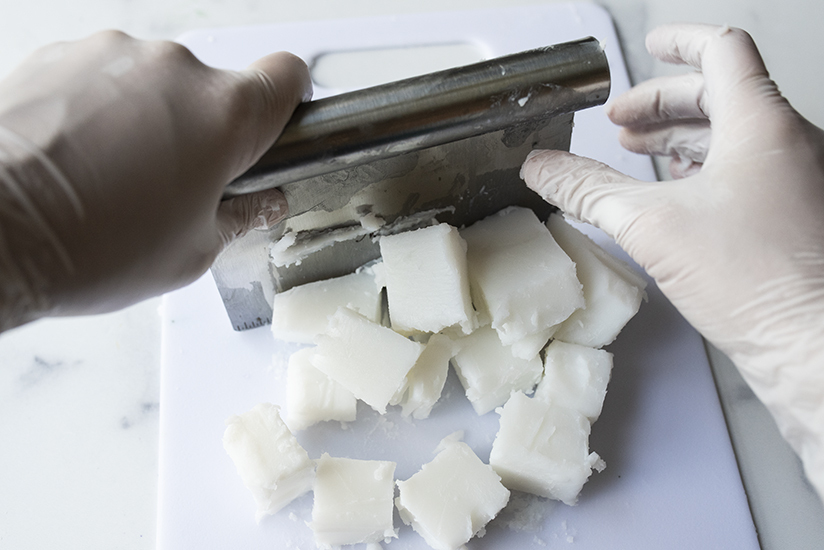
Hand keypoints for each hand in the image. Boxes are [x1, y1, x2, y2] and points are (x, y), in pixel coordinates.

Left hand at [0, 31, 310, 328]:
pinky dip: (102, 111)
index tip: (270, 129)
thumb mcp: (194, 253)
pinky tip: (81, 160)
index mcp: (226, 115)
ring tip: (118, 178)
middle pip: (216, 90)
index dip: (286, 104)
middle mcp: (176, 71)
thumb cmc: (92, 245)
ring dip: (151, 120)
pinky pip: (105, 79)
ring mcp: (115, 56)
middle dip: (206, 132)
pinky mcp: (63, 56)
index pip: (287, 77)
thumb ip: (241, 217)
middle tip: (180, 186)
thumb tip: (258, 203)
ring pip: (157, 84)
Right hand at [521, 24, 823, 496]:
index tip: (653, 43)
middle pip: (722, 95)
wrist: (812, 348)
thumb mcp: (649, 225)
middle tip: (622, 118)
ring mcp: (799, 180)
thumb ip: (588, 188)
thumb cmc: (756, 283)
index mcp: (761, 124)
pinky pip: (749, 171)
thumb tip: (543, 169)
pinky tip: (677, 195)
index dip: (679, 42)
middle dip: (663, 102)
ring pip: (736, 135)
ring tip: (639, 153)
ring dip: (682, 137)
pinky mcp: (795, 216)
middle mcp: (790, 143)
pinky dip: (707, 169)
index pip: (721, 51)